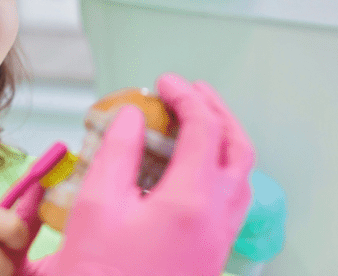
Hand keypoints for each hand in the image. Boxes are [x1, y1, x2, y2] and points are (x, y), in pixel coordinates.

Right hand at [16, 73, 254, 275]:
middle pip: (237, 148)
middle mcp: (217, 218)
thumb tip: (133, 116)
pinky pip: (232, 201)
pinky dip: (219, 170)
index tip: (163, 82)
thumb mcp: (96, 204)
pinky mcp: (211, 254)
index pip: (204, 129)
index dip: (185, 97)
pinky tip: (191, 170)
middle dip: (216, 111)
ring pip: (241, 176)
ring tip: (195, 123)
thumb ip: (118, 152)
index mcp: (192, 200)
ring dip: (224, 140)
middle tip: (190, 92)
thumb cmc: (99, 271)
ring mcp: (219, 239)